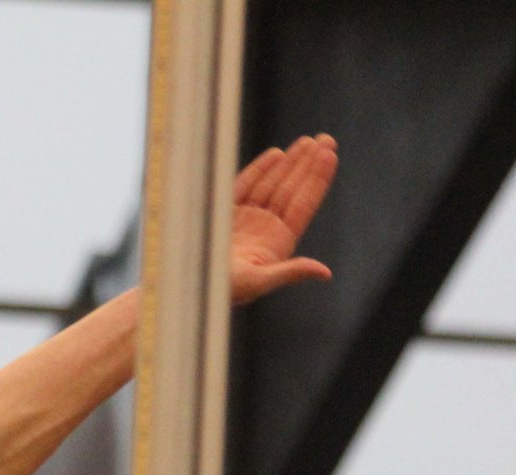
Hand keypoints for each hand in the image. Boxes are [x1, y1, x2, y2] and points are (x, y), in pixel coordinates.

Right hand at [229, 134, 337, 303]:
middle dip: (308, 165)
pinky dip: (260, 170)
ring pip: (272, 184)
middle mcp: (265, 227)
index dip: (317, 180)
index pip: (302, 204)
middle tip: (326, 140)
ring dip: (290, 163)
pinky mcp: (225, 213)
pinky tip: (276, 155)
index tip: (330, 156)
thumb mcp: (259, 282)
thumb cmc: (222, 290)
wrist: (189, 285)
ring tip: (308, 142)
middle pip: (291, 189)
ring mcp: (246, 219)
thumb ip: (290, 273)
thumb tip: (324, 272)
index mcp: (278, 242)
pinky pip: (246, 186)